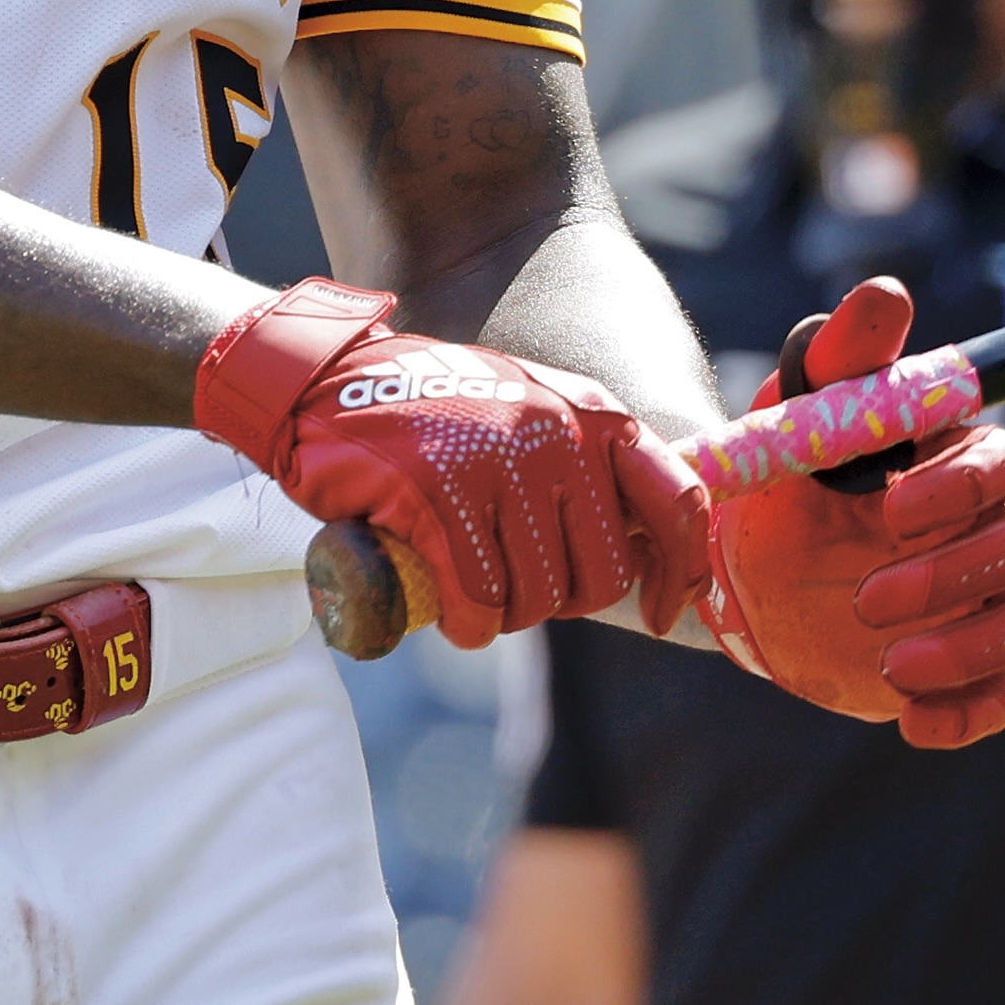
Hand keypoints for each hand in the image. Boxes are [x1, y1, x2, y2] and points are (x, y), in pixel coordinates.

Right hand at [198, 279, 708, 650]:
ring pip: (534, 601)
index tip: (660, 612)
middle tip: (505, 579)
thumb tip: (644, 562)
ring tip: (462, 577)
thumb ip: (582, 473)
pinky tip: (441, 600)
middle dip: (554, 601)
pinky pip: (476, 602)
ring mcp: (494, 460)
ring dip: (498, 614)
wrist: (322, 383)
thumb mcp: (525, 419)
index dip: (682, 572)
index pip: (678, 499)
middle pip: (598, 579)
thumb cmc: (430, 420)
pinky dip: (462, 622)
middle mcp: (554, 433)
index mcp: (589, 415)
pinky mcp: (436, 493)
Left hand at [716, 277, 1004, 744]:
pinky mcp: (958, 669)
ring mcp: (976, 604)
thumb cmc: (784, 477)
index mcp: (954, 463)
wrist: (744, 571)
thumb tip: (886, 295)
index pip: (1004, 465)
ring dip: (964, 648)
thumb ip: (843, 359)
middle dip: (949, 577)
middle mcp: (981, 531)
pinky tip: (912, 723)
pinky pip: (998, 697)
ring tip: (889, 662)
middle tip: (865, 599)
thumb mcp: (798, 413)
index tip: (894, 508)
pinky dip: (967, 714)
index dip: (963, 487)